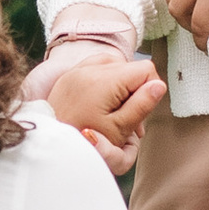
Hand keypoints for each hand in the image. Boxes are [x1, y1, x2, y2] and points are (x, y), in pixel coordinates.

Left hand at [39, 46, 165, 173]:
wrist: (48, 143)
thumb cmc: (83, 142)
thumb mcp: (118, 129)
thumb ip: (141, 106)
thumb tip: (160, 86)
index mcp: (105, 80)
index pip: (147, 69)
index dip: (150, 90)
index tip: (140, 110)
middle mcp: (90, 69)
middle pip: (131, 68)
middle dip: (135, 90)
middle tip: (126, 117)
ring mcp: (78, 70)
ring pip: (115, 66)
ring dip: (120, 85)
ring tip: (113, 111)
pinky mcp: (70, 75)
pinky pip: (97, 68)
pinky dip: (104, 81)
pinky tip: (101, 101)